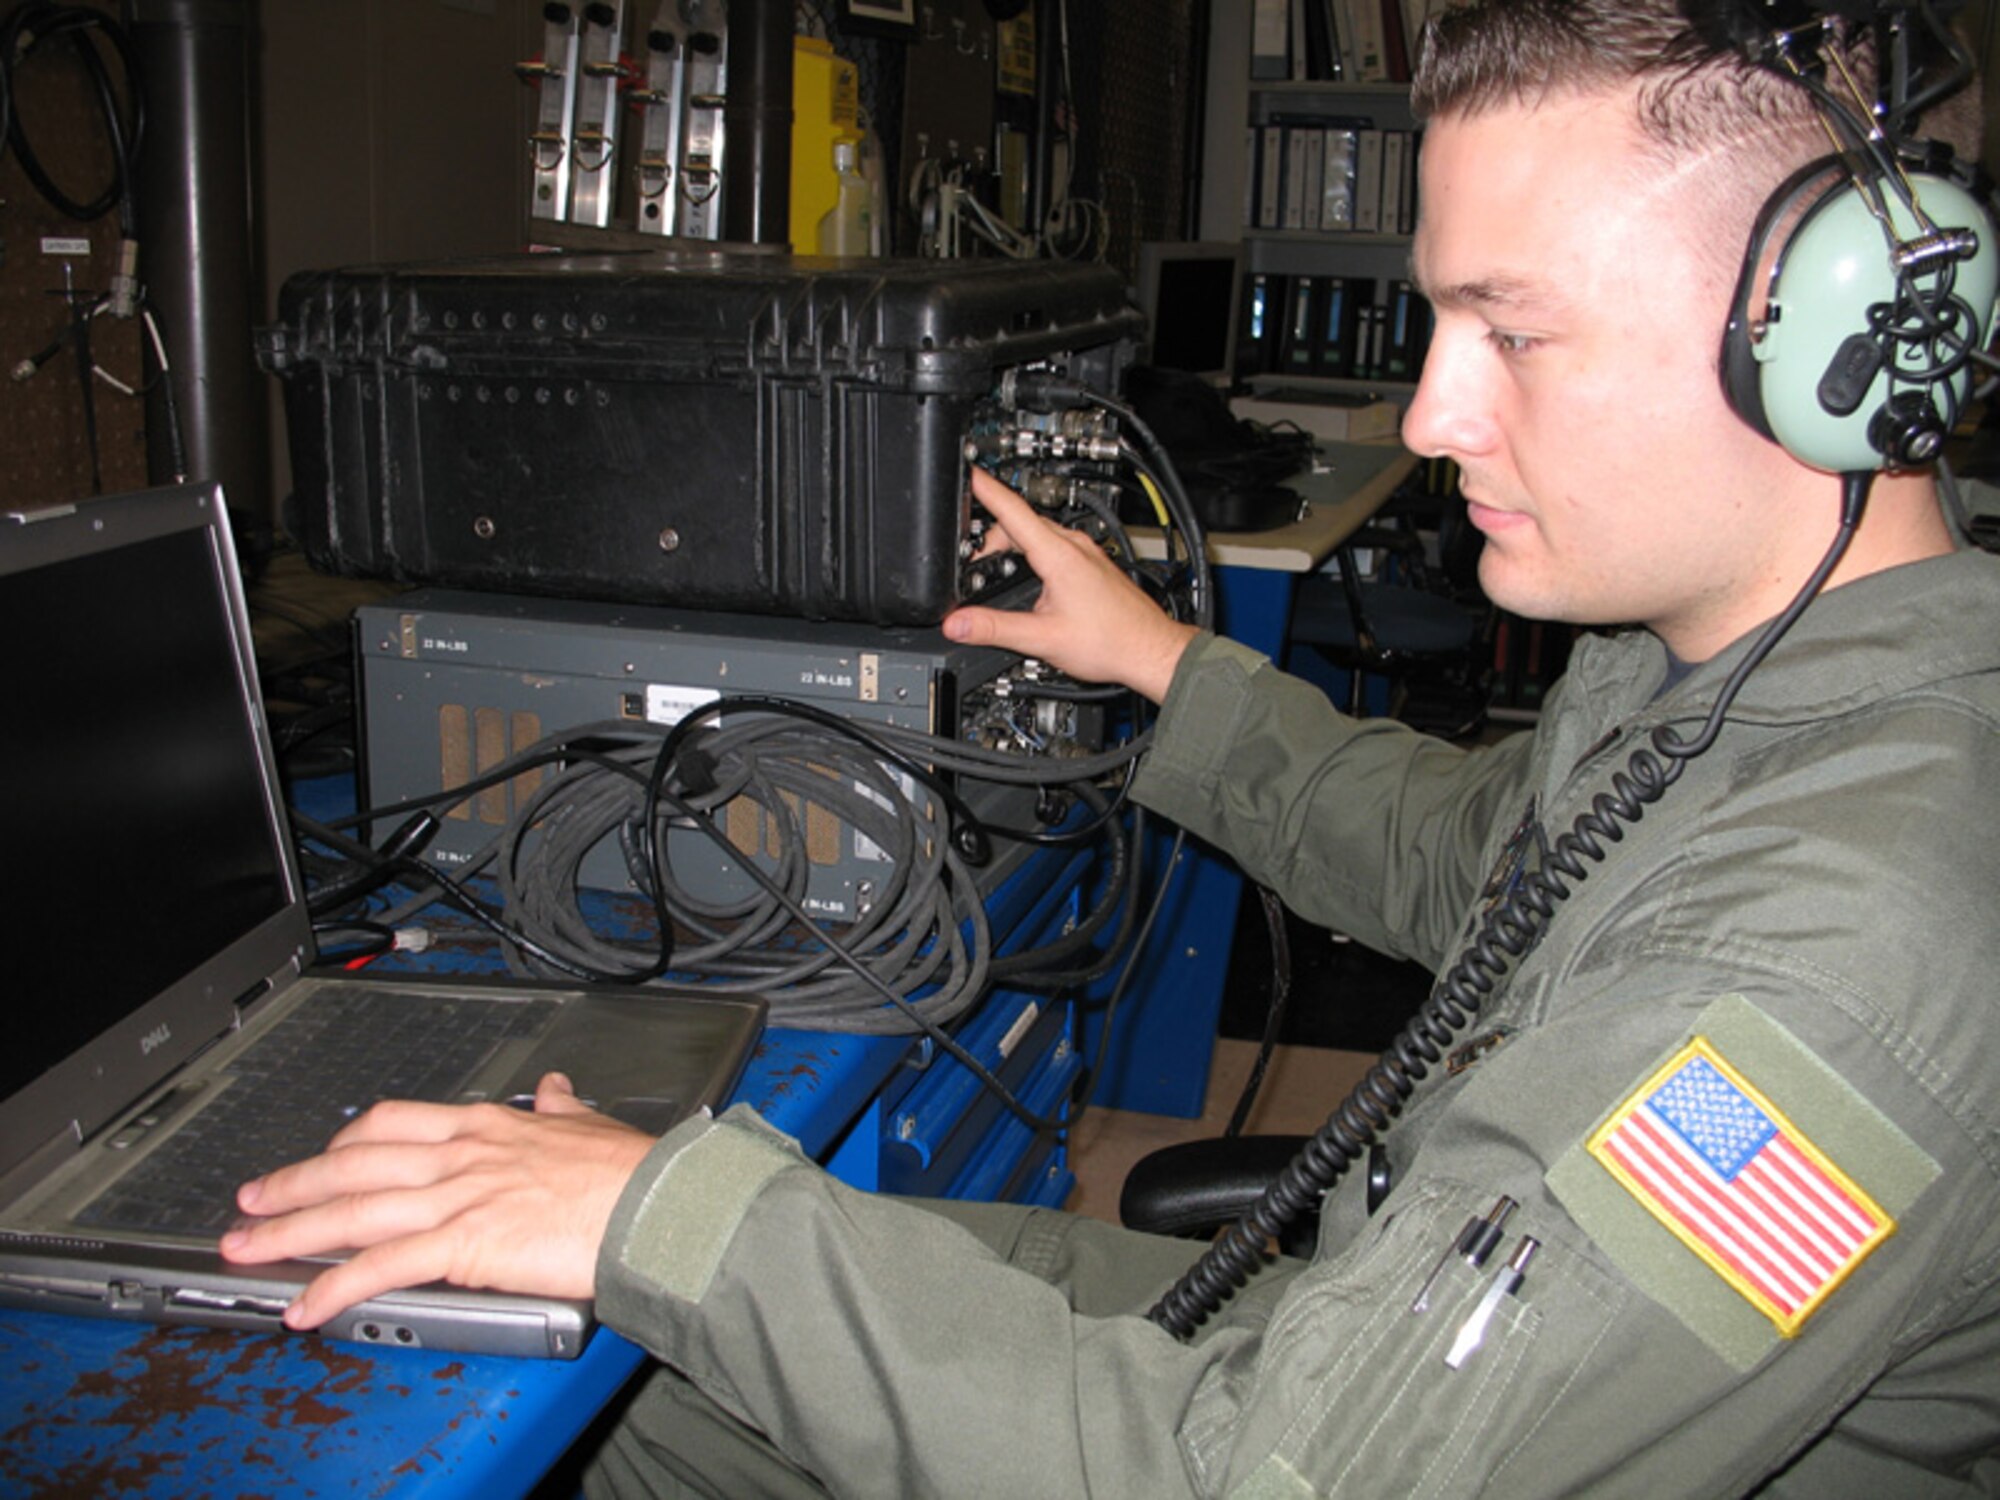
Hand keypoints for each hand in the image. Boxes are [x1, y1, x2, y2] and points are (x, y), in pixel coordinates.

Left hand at [219, 1072, 655, 1329]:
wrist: (656, 1202)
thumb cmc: (632, 1170)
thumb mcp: (587, 1122)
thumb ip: (560, 1108)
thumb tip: (554, 1088)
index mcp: (486, 1125)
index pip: (392, 1124)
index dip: (342, 1143)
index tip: (318, 1158)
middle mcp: (460, 1155)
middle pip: (352, 1164)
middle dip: (291, 1185)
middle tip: (248, 1203)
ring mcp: (457, 1198)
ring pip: (352, 1211)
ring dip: (290, 1232)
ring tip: (248, 1251)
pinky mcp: (463, 1245)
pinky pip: (382, 1267)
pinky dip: (335, 1288)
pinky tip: (306, 1307)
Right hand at [943, 468, 1199, 703]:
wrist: (1150, 650)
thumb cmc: (1112, 642)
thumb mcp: (1042, 639)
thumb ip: (994, 629)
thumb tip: (956, 624)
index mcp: (1060, 556)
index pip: (1013, 510)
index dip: (985, 490)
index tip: (966, 473)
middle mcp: (1075, 546)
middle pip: (1021, 523)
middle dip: (991, 537)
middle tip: (971, 561)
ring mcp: (1086, 553)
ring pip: (1039, 535)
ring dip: (1014, 546)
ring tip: (995, 570)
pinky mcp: (1092, 564)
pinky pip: (1055, 546)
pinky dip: (1034, 555)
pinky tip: (1030, 579)